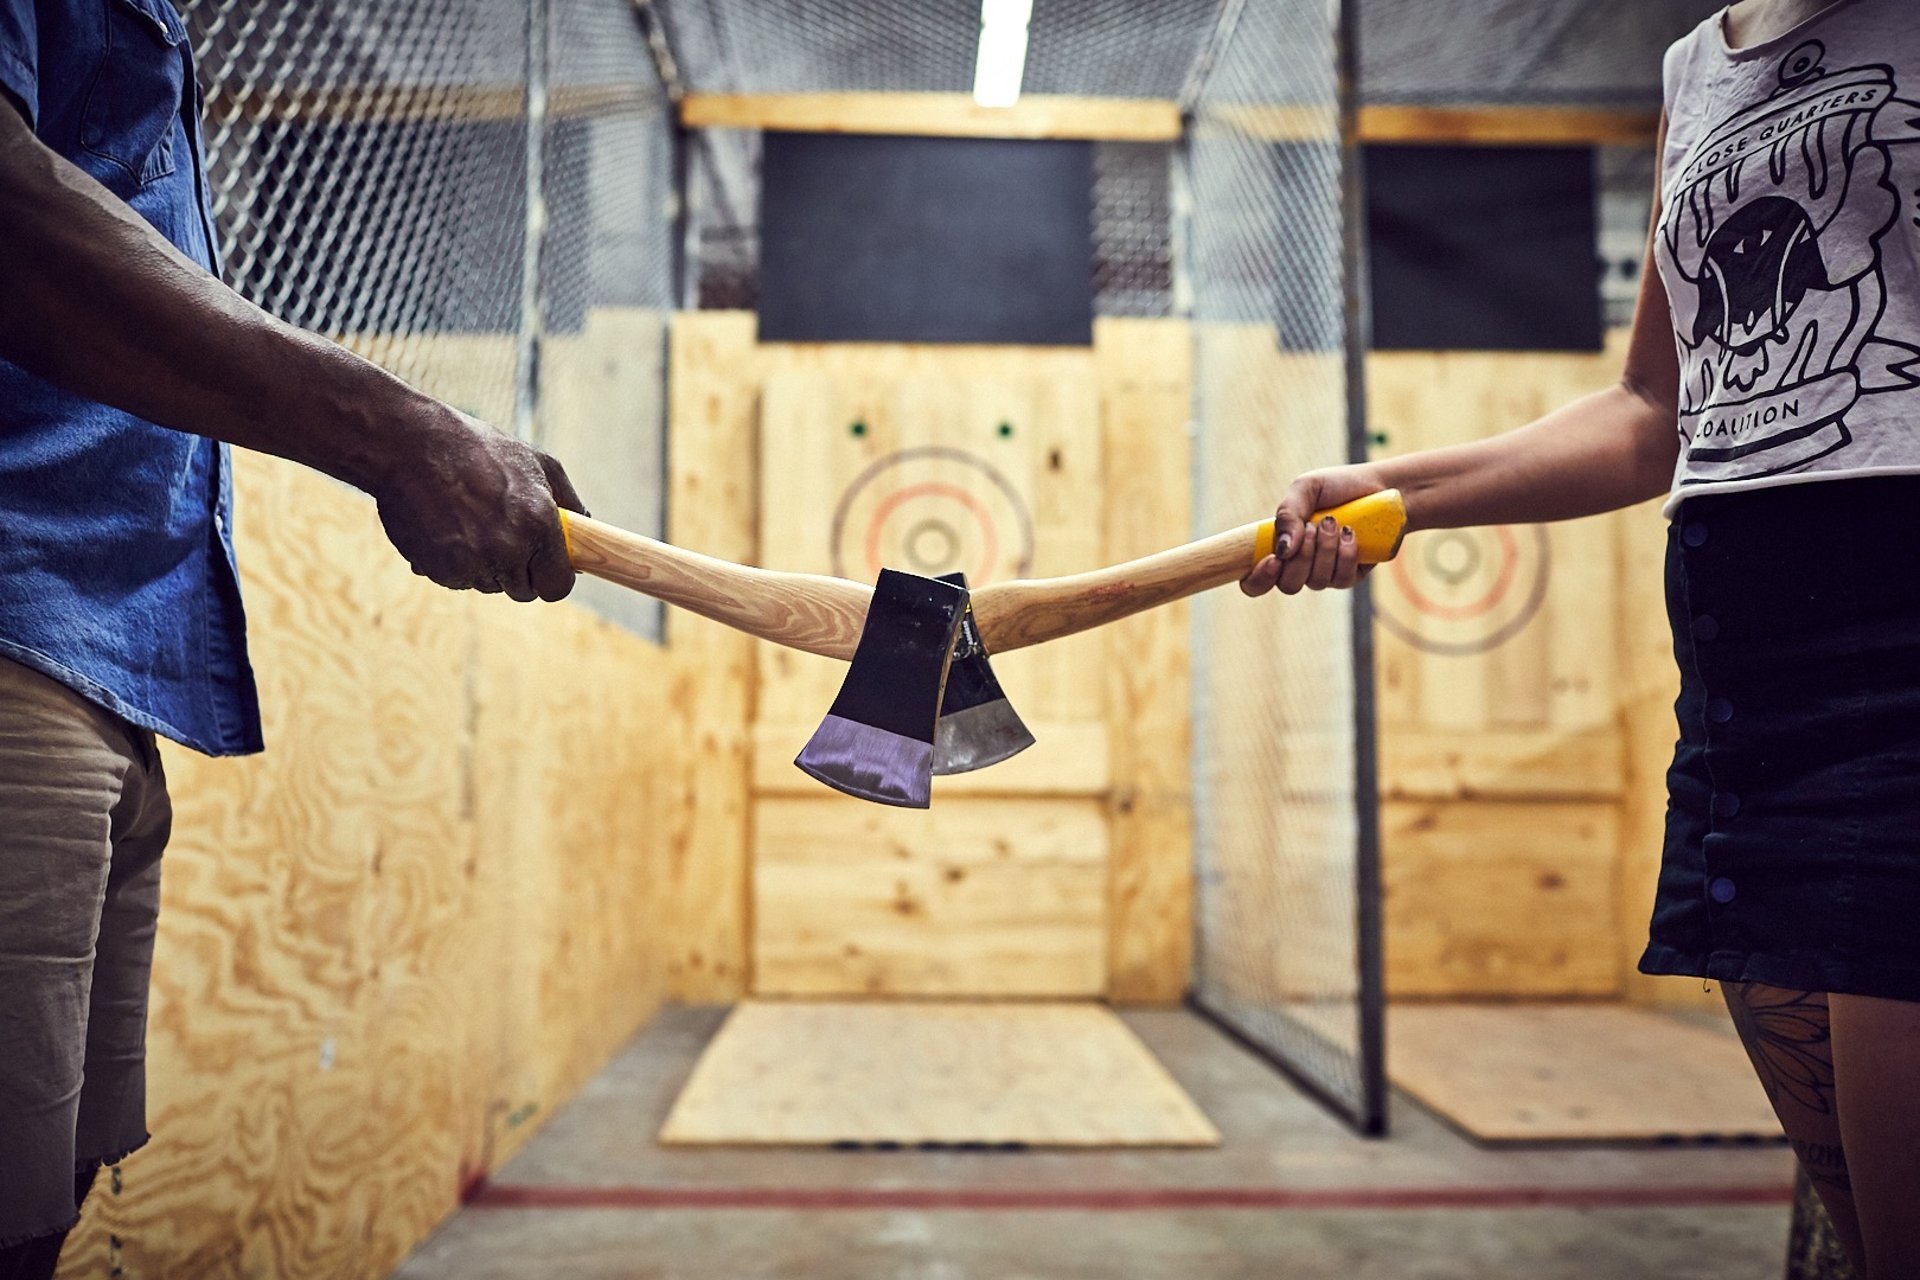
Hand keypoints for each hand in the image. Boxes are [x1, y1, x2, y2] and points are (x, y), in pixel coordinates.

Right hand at [371, 407, 585, 601]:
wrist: (408, 445)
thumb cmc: (476, 448)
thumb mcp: (537, 462)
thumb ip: (569, 501)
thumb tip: (587, 528)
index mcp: (538, 525)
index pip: (557, 586)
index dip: (552, 577)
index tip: (545, 566)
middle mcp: (506, 550)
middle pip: (523, 590)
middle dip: (518, 570)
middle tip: (504, 536)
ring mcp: (470, 563)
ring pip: (488, 585)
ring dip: (484, 565)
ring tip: (471, 522)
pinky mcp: (437, 569)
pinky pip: (456, 580)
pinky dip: (454, 563)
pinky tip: (447, 528)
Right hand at [1240, 465, 1389, 596]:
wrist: (1381, 487)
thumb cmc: (1339, 487)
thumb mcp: (1306, 488)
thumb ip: (1287, 514)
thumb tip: (1282, 550)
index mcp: (1280, 547)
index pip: (1254, 581)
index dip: (1258, 579)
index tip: (1274, 559)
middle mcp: (1299, 565)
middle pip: (1287, 585)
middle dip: (1302, 555)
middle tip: (1315, 526)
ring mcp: (1325, 573)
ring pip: (1316, 581)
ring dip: (1326, 550)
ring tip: (1335, 522)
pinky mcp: (1350, 576)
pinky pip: (1341, 580)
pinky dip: (1345, 555)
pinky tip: (1350, 534)